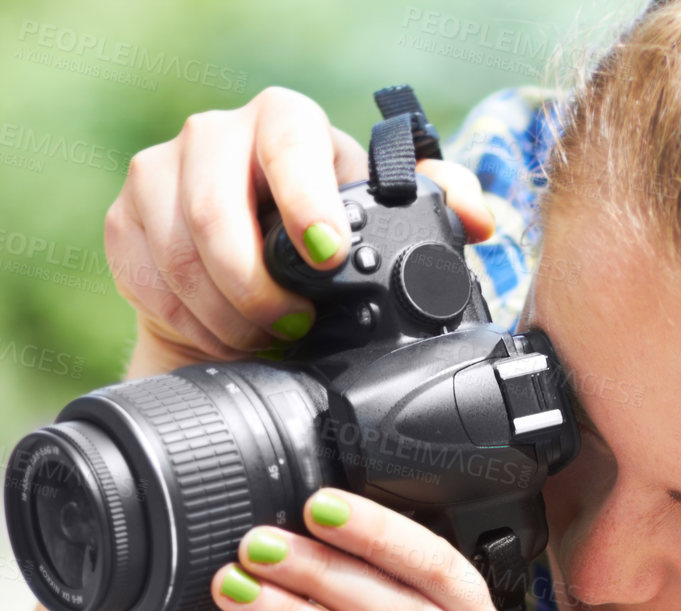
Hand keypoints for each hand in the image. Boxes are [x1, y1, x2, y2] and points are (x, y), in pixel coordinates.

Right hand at [106, 85, 494, 374]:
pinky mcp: (125, 220)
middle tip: (291, 326)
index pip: (285, 139)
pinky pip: (147, 280)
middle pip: (213, 209)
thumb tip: (479, 218)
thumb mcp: (383, 235)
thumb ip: (435, 212)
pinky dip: (188, 323)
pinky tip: (219, 333)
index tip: (326, 257)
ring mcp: (161, 174)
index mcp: (286, 127)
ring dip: (224, 315)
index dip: (303, 200)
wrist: (248, 302)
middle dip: (256, 288)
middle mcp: (216, 137)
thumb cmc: (323, 262)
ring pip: (178, 254)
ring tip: (260, 336)